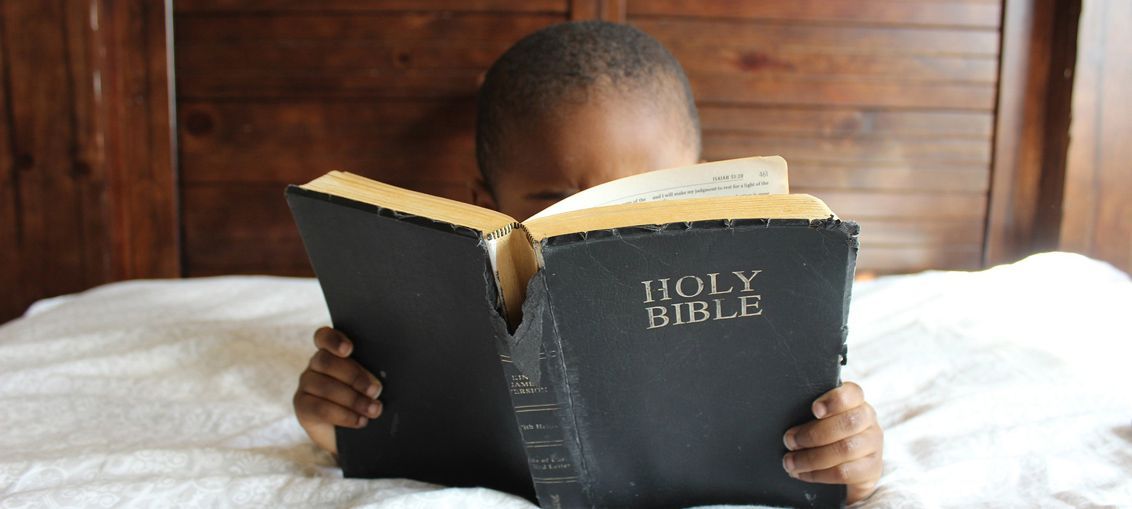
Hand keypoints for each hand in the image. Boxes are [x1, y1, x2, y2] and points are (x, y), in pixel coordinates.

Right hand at [293, 326, 383, 454]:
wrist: (350, 433)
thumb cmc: (366, 400)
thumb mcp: (370, 384)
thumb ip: (371, 375)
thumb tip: (379, 381)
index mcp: (332, 351)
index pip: (324, 337)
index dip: (334, 341)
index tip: (349, 350)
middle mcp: (315, 364)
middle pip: (326, 362)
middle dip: (354, 376)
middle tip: (376, 390)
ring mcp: (306, 384)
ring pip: (325, 386)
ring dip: (353, 399)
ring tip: (373, 409)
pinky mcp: (302, 405)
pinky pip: (320, 408)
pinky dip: (344, 415)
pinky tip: (360, 421)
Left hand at [782, 381, 882, 503]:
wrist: (847, 469)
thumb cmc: (826, 436)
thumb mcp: (819, 420)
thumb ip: (810, 414)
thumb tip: (784, 417)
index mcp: (856, 403)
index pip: (853, 393)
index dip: (835, 400)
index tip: (814, 409)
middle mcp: (869, 422)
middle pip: (849, 423)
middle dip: (814, 433)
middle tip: (789, 441)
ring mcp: (873, 446)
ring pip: (846, 449)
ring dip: (812, 457)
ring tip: (790, 462)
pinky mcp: (871, 470)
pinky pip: (844, 473)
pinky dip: (818, 474)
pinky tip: (803, 474)